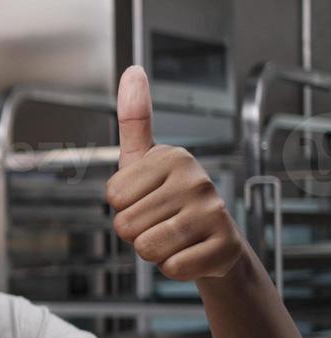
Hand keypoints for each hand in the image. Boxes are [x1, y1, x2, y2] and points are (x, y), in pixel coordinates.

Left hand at [105, 66, 244, 282]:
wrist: (213, 242)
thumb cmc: (168, 197)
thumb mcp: (143, 159)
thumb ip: (134, 119)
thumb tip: (132, 70)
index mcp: (173, 156)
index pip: (113, 197)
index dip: (122, 206)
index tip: (145, 198)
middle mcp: (197, 179)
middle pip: (126, 225)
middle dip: (135, 231)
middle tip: (159, 221)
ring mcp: (214, 212)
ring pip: (146, 248)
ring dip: (152, 250)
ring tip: (172, 235)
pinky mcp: (224, 246)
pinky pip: (170, 268)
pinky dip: (173, 267)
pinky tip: (189, 252)